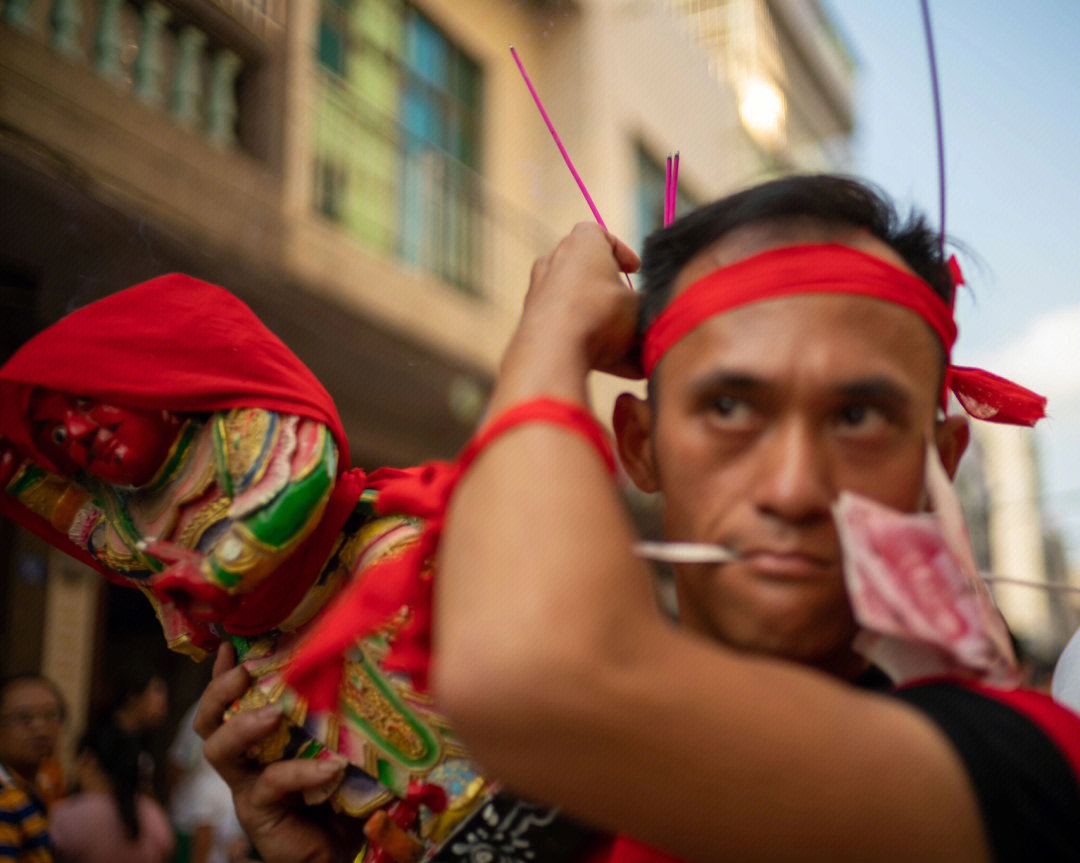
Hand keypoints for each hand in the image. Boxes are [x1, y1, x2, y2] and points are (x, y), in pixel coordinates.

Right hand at [195, 643, 357, 862]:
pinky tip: (331, 767)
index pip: (230, 699)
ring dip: (242, 726)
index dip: (223, 672)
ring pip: (219, 751)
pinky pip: (269, 784)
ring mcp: (247, 787)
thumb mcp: (338, 741)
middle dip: (219, 692)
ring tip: (273, 713)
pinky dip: (301, 772)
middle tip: (243, 672)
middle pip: (209, 722)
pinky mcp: (259, 813)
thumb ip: (336, 711)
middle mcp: (246, 760)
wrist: (347, 846)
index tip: (230, 644)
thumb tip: (359, 660)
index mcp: (260, 737)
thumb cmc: (343, 788)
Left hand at [498, 224, 640, 404]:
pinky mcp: (533, 324)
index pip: (599, 234)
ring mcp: (540, 294)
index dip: (621, 252)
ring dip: (609, 330)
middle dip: (614, 298)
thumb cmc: (600, 314)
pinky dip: (595, 348)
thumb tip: (650, 311)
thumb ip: (646, 302)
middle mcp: (554, 262)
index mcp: (581, 244)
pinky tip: (627, 370)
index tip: (635, 270)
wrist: (554, 349)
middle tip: (636, 313)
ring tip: (638, 353)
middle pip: (589, 276)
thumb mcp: (638, 304)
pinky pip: (570, 334)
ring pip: (582, 310)